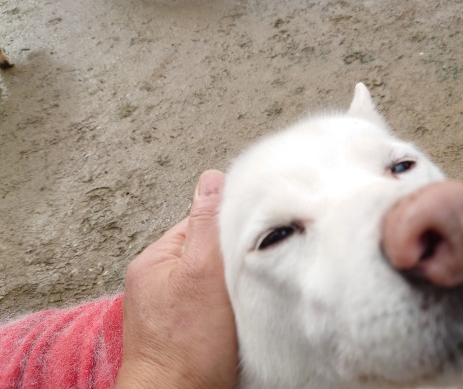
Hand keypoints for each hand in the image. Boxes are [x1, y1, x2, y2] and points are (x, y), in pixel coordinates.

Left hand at [115, 170, 237, 388]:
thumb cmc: (188, 343)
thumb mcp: (202, 271)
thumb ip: (207, 223)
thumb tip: (212, 178)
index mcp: (155, 259)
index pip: (200, 224)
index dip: (228, 231)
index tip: (248, 244)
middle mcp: (157, 280)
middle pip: (206, 252)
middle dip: (229, 260)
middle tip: (245, 278)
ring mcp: (168, 307)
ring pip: (210, 279)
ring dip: (229, 286)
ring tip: (240, 301)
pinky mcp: (183, 328)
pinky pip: (209, 304)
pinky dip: (224, 307)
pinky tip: (234, 318)